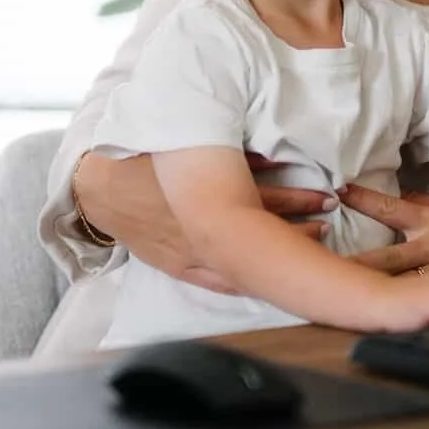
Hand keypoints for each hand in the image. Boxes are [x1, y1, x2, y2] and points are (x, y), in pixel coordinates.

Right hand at [74, 151, 334, 294]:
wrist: (98, 189)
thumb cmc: (144, 160)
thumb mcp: (186, 146)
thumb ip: (228, 151)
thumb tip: (270, 154)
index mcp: (206, 196)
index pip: (264, 201)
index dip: (300, 200)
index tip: (329, 195)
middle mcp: (203, 228)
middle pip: (263, 229)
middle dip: (301, 224)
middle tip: (330, 215)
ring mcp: (192, 254)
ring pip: (248, 260)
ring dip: (284, 251)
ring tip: (316, 239)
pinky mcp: (180, 268)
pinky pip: (221, 281)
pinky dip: (250, 278)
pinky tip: (272, 275)